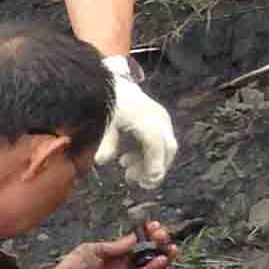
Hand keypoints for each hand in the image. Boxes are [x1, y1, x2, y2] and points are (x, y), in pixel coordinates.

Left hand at [40, 224, 171, 268]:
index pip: (133, 242)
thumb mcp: (93, 250)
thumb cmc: (72, 268)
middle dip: (155, 242)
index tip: (155, 225)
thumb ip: (116, 246)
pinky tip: (162, 259)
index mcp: (110, 252)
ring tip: (171, 246)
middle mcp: (119, 264)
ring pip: (147, 265)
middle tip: (164, 234)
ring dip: (160, 255)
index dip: (144, 234)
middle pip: (143, 252)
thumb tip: (135, 238)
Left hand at [98, 58, 177, 188]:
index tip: (147, 181)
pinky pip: (161, 142)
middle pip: (167, 149)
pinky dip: (149, 154)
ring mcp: (163, 120)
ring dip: (150, 163)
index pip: (156, 146)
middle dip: (156, 168)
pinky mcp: (162, 121)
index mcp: (147, 121)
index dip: (154, 165)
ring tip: (128, 173)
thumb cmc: (113, 104)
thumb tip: (101, 162)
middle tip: (141, 184)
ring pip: (166, 148)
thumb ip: (107, 142)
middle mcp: (160, 120)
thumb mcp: (108, 123)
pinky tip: (127, 160)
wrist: (119, 84)